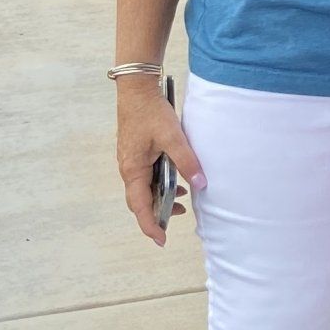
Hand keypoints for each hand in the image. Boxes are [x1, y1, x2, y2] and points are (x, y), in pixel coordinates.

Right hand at [115, 76, 203, 247]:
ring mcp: (131, 161)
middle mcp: (128, 169)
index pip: (140, 207)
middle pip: (140, 201)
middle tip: (174, 222)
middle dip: (156, 214)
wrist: (136, 90)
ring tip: (181, 202)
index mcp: (133, 170)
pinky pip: (146, 176)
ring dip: (160, 197)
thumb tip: (200, 184)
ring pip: (144, 188)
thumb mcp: (173, 137)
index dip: (150, 225)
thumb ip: (187, 161)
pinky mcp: (136, 153)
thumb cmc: (150, 113)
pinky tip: (176, 179)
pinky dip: (160, 183)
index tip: (162, 240)